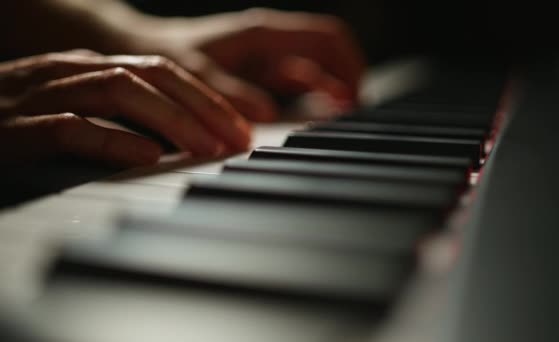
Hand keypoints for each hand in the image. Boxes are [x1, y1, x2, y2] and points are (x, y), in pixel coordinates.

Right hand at [0, 50, 250, 165]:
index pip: (163, 72)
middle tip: (238, 139)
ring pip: (119, 91)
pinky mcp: (15, 127)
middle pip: (151, 75)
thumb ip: (121, 115)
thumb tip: (177, 140)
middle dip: (203, 106)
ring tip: (206, 148)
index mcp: (90, 67)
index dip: (207, 98)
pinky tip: (147, 156)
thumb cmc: (17, 119)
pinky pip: (70, 128)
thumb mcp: (76, 108)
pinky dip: (112, 139)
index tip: (242, 128)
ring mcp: (43, 95)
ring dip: (171, 120)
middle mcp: (72, 72)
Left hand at [127, 8, 365, 120]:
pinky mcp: (257, 76)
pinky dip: (309, 101)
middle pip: (328, 54)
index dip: (350, 65)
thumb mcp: (194, 74)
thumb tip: (266, 117)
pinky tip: (312, 120)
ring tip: (341, 122)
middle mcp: (271, 44)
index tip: (358, 99)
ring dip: (330, 93)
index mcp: (264, 34)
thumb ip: (229, 94)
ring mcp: (266, 60)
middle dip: (347, 80)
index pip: (327, 39)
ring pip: (314, 72)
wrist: (137, 50)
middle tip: (356, 117)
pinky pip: (295, 87)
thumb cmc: (165, 54)